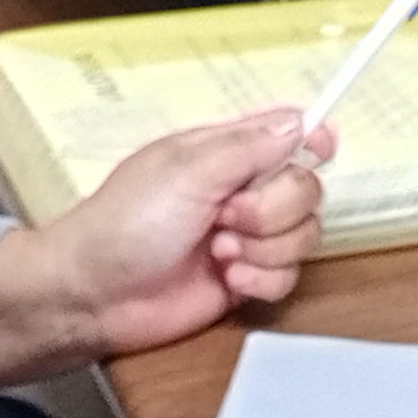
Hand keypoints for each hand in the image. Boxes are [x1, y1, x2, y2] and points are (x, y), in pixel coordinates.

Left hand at [0, 110, 334, 385]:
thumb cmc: (124, 225)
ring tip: (218, 250)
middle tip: (229, 216)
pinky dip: (262, 279)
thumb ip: (248, 146)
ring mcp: (245, 237)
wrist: (94, 295)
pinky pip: (288, 276)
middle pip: (306, 189)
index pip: (286, 133)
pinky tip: (227, 277)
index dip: (312, 138)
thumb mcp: (185, 171)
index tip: (322, 147)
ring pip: (303, 235)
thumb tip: (299, 121)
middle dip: (275, 208)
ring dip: (266, 247)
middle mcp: (240, 192)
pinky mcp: (245, 278)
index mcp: (224, 153)